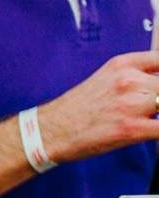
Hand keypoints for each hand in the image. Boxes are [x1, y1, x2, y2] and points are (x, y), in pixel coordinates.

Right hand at [36, 52, 158, 162]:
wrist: (50, 131)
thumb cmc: (75, 110)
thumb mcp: (105, 79)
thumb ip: (134, 76)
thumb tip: (156, 84)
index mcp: (123, 65)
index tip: (156, 86)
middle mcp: (129, 80)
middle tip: (151, 107)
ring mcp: (131, 104)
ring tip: (148, 119)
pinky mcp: (132, 129)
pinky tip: (152, 133)